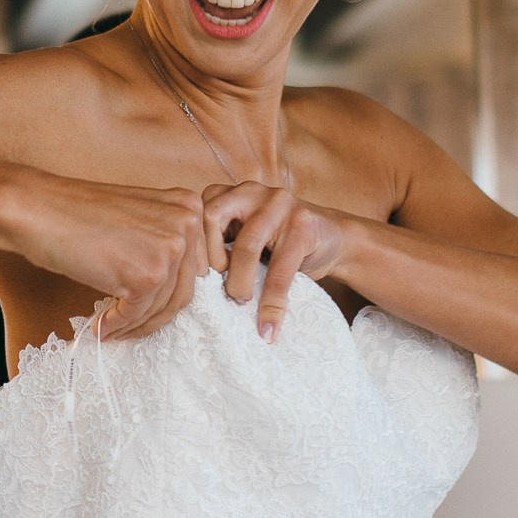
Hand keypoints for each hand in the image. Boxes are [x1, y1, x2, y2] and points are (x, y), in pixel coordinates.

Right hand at [9, 171, 212, 341]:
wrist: (39, 210)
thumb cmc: (77, 214)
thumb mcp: (138, 218)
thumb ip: (162, 242)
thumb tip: (170, 288)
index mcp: (188, 206)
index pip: (191, 265)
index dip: (167, 293)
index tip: (148, 309)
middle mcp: (186, 224)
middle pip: (181, 289)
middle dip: (154, 315)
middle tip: (130, 326)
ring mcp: (169, 250)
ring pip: (160, 307)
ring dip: (135, 324)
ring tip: (111, 328)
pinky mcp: (147, 275)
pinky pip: (137, 314)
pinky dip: (118, 325)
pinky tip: (101, 327)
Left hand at [199, 182, 347, 341]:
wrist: (333, 238)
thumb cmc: (278, 245)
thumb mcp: (242, 239)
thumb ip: (217, 248)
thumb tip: (183, 286)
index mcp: (229, 193)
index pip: (195, 215)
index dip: (192, 251)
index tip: (192, 282)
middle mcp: (251, 191)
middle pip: (212, 219)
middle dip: (209, 260)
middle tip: (214, 289)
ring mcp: (280, 203)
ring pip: (245, 245)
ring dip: (238, 283)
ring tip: (240, 302)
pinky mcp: (304, 224)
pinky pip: (280, 270)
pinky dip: (271, 303)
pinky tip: (268, 327)